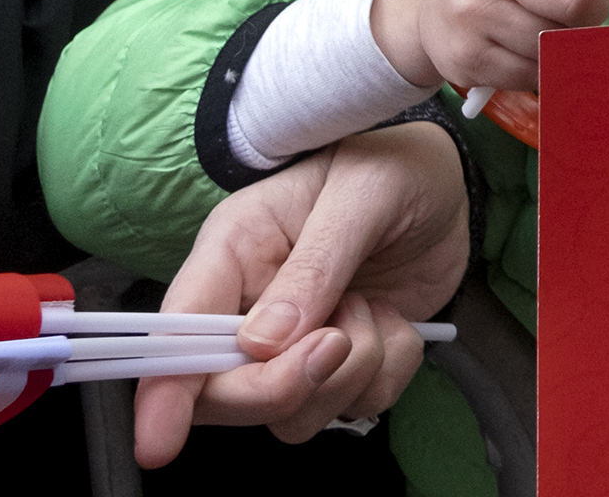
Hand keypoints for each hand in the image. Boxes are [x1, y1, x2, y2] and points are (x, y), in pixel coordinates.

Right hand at [132, 124, 468, 464]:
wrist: (448, 181)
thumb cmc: (392, 165)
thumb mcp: (362, 193)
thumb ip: (315, 264)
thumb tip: (261, 343)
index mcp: (231, 252)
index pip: (175, 336)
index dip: (163, 395)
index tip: (160, 443)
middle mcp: (248, 306)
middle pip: (225, 395)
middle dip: (285, 385)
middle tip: (339, 339)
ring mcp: (293, 344)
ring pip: (292, 415)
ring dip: (349, 372)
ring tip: (371, 305)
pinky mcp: (340, 364)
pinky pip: (357, 405)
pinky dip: (389, 371)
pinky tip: (394, 320)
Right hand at [368, 0, 608, 97]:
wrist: (426, 0)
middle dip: (592, 7)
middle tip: (584, 5)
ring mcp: (471, 14)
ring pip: (555, 42)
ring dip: (566, 39)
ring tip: (547, 23)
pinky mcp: (466, 58)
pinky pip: (532, 72)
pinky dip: (542, 64)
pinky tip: (524, 45)